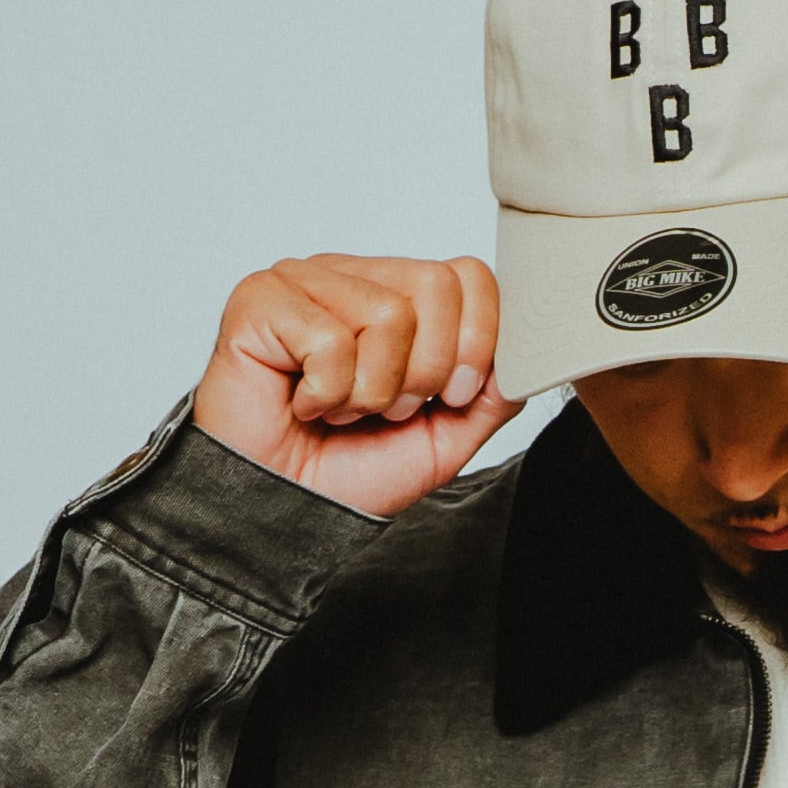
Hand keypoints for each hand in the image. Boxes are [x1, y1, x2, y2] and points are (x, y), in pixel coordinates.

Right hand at [194, 257, 518, 516]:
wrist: (280, 512)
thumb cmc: (347, 472)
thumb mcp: (442, 439)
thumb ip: (490, 395)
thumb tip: (526, 354)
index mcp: (396, 294)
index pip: (468, 275)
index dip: (476, 343)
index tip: (447, 397)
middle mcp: (353, 275)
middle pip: (437, 285)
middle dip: (424, 372)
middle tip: (384, 409)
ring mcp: (305, 279)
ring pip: (387, 314)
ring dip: (371, 390)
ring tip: (339, 409)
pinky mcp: (261, 298)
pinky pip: (331, 339)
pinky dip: (325, 394)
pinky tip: (303, 404)